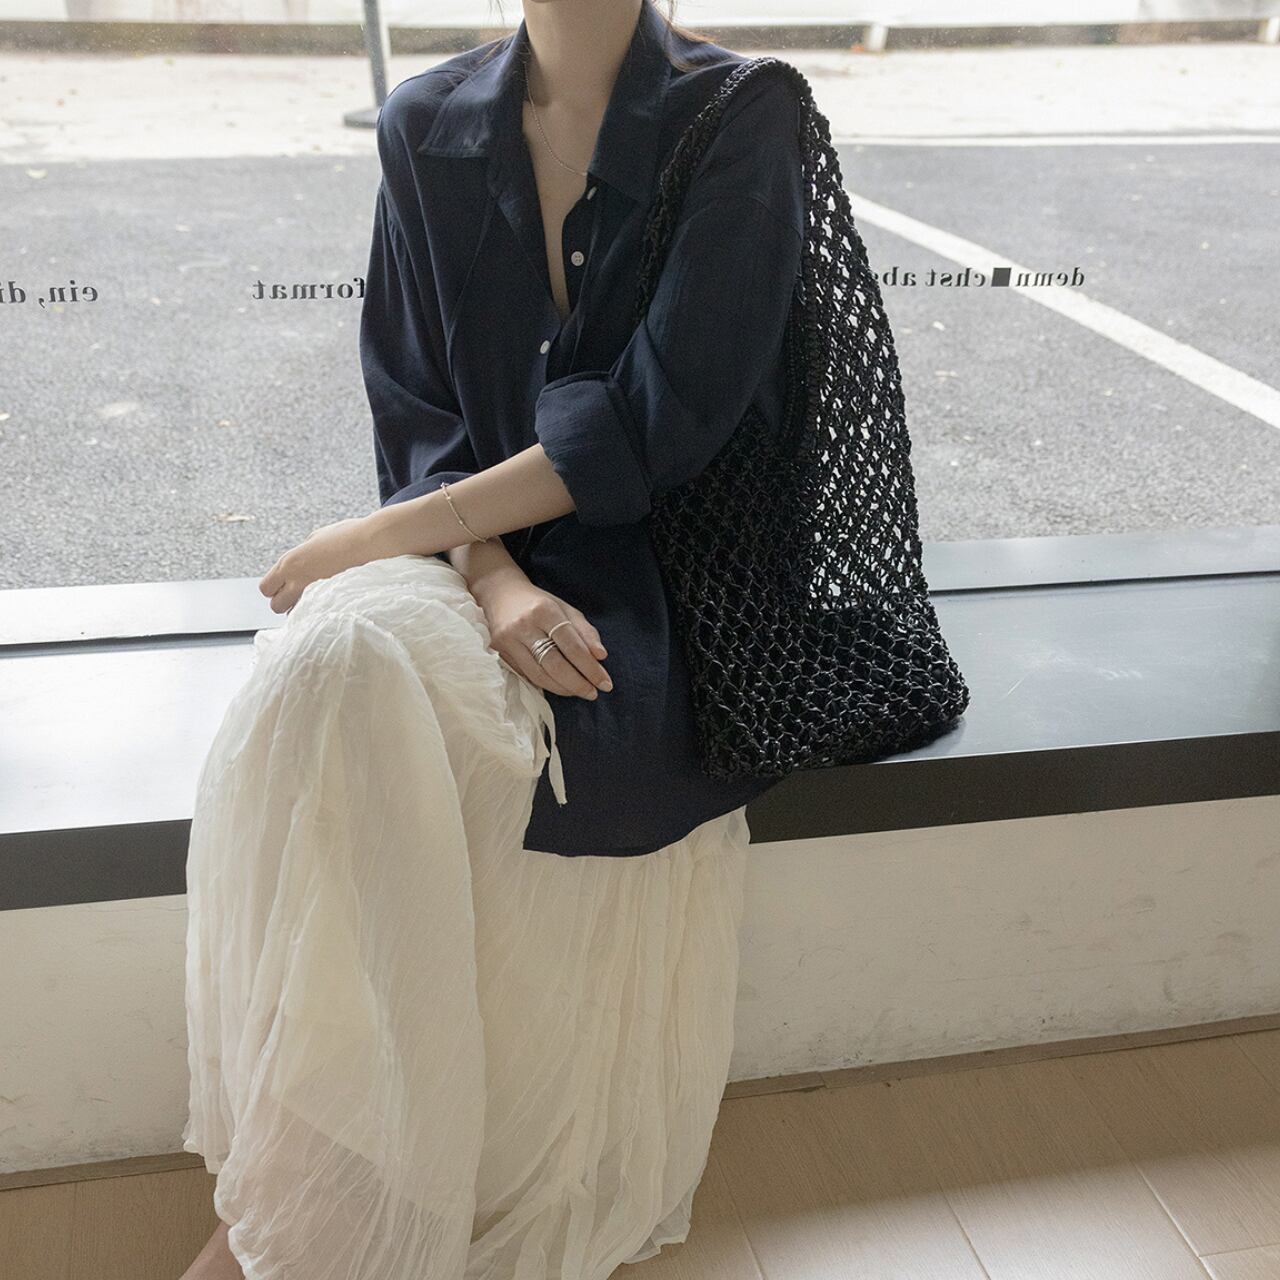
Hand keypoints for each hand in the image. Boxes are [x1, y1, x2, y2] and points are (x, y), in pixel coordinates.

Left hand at [258, 516, 378, 613]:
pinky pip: (316, 614)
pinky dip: (318, 611)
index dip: (273, 587)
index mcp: (290, 562)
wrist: (371, 543)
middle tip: (298, 593)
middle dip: (284, 602)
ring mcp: (315, 593)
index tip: (284, 584)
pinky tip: (328, 601)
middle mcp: (298, 580)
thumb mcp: (316, 537)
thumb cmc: (347, 535)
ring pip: (295, 614)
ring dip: (301, 608)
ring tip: (316, 597)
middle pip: (275, 606)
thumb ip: (303, 552)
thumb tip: (301, 561)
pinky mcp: (331, 602)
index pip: (265, 588)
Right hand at [474, 574, 612, 700]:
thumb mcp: (566, 609)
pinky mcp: (498, 652)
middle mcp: (524, 626)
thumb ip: (585, 632)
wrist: (499, 594)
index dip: (590, 668)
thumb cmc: (538, 602)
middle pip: (555, 664)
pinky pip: (526, 675)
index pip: (572, 646)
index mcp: (545, 611)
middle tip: (593, 693)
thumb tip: (601, 656)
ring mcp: (508, 640)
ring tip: (579, 692)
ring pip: (539, 675)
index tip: (605, 683)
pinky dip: (546, 684)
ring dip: (563, 688)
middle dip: (578, 683)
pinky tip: (560, 686)